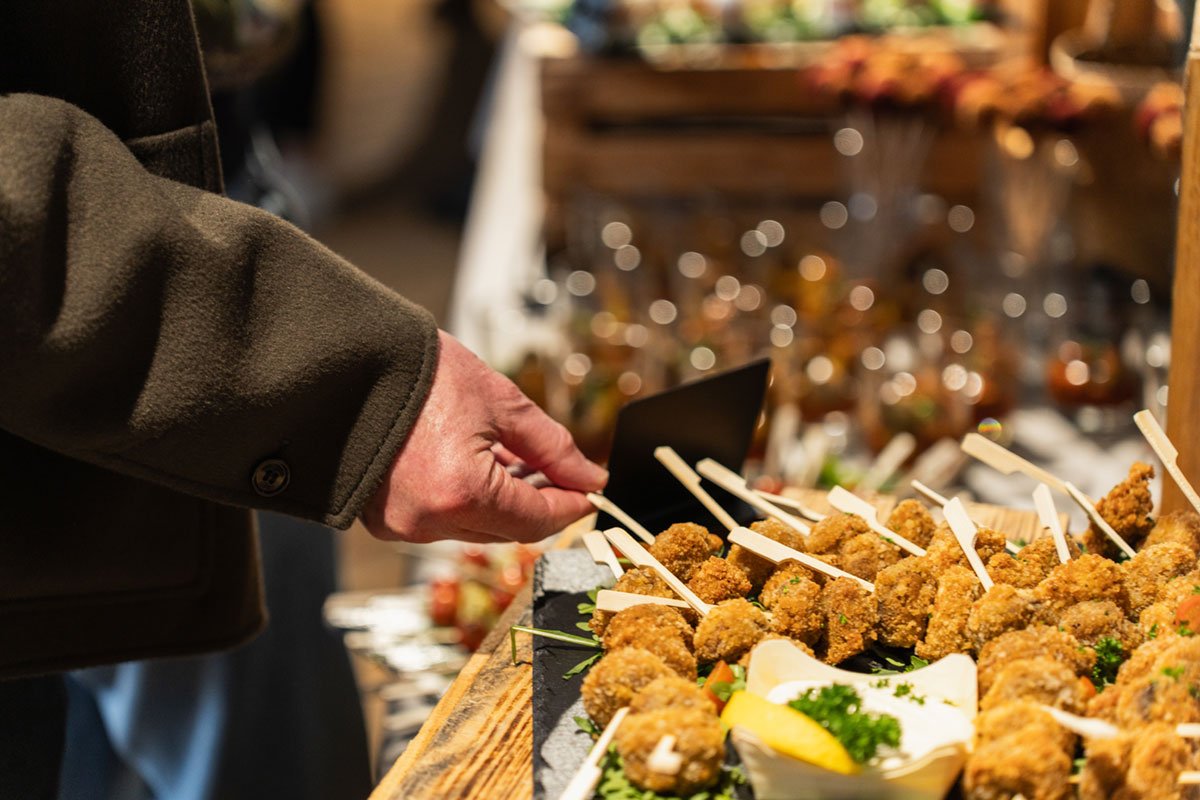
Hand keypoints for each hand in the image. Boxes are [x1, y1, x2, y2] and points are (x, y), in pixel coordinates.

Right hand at [361, 331, 607, 542]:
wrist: (347, 361)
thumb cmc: (420, 372)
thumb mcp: (500, 402)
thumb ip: (552, 446)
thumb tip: (590, 477)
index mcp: (461, 493)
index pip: (536, 520)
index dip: (570, 505)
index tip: (592, 489)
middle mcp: (427, 521)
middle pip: (506, 529)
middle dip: (539, 502)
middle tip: (563, 472)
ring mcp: (399, 524)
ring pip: (474, 526)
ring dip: (504, 500)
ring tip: (519, 458)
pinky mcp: (381, 518)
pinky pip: (440, 519)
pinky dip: (467, 499)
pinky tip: (481, 462)